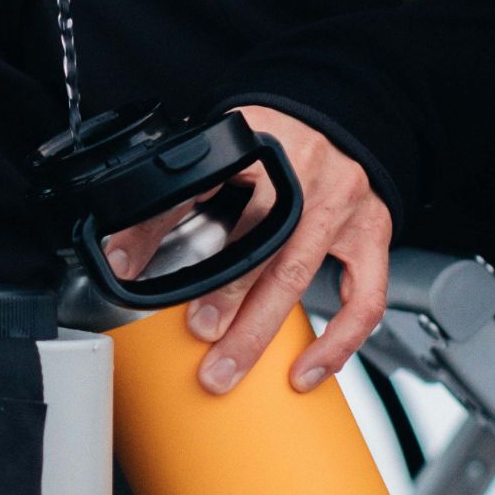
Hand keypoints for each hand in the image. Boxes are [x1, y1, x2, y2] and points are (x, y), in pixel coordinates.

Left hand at [102, 105, 389, 394]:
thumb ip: (177, 198)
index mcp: (262, 145)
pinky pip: (363, 300)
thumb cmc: (279, 144)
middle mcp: (308, 173)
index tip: (138, 269)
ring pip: (300, 274)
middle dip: (226, 298)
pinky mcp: (373, 234)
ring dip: (262, 330)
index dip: (169, 229)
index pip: (208, 188)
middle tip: (196, 336)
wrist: (338, 123)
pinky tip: (306, 371)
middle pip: (261, 241)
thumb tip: (121, 256)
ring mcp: (345, 205)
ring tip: (231, 366)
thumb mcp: (225, 155)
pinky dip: (336, 343)